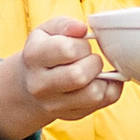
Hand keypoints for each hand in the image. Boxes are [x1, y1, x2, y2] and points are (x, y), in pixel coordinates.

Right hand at [0, 16, 123, 139]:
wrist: (28, 86)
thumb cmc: (43, 52)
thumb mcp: (47, 31)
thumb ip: (65, 24)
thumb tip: (82, 29)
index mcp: (33, 56)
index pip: (67, 50)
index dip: (82, 45)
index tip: (81, 45)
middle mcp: (40, 84)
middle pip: (79, 76)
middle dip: (93, 62)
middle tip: (89, 58)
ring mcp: (54, 104)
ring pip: (93, 94)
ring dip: (102, 78)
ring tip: (94, 70)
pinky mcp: (72, 115)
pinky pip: (104, 102)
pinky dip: (111, 88)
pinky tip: (102, 80)